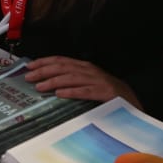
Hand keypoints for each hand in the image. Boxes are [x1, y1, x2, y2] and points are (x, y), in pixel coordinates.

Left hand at [24, 56, 139, 106]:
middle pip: (63, 67)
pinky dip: (72, 92)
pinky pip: (86, 91)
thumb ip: (72, 81)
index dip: (44, 62)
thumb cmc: (107, 94)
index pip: (61, 61)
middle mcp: (90, 71)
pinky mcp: (105, 93)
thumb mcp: (88, 83)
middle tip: (28, 77)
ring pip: (72, 78)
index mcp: (85, 67)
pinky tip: (60, 94)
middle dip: (44, 71)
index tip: (29, 66)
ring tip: (40, 86)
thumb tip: (48, 84)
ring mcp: (98, 81)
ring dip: (54, 81)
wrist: (133, 102)